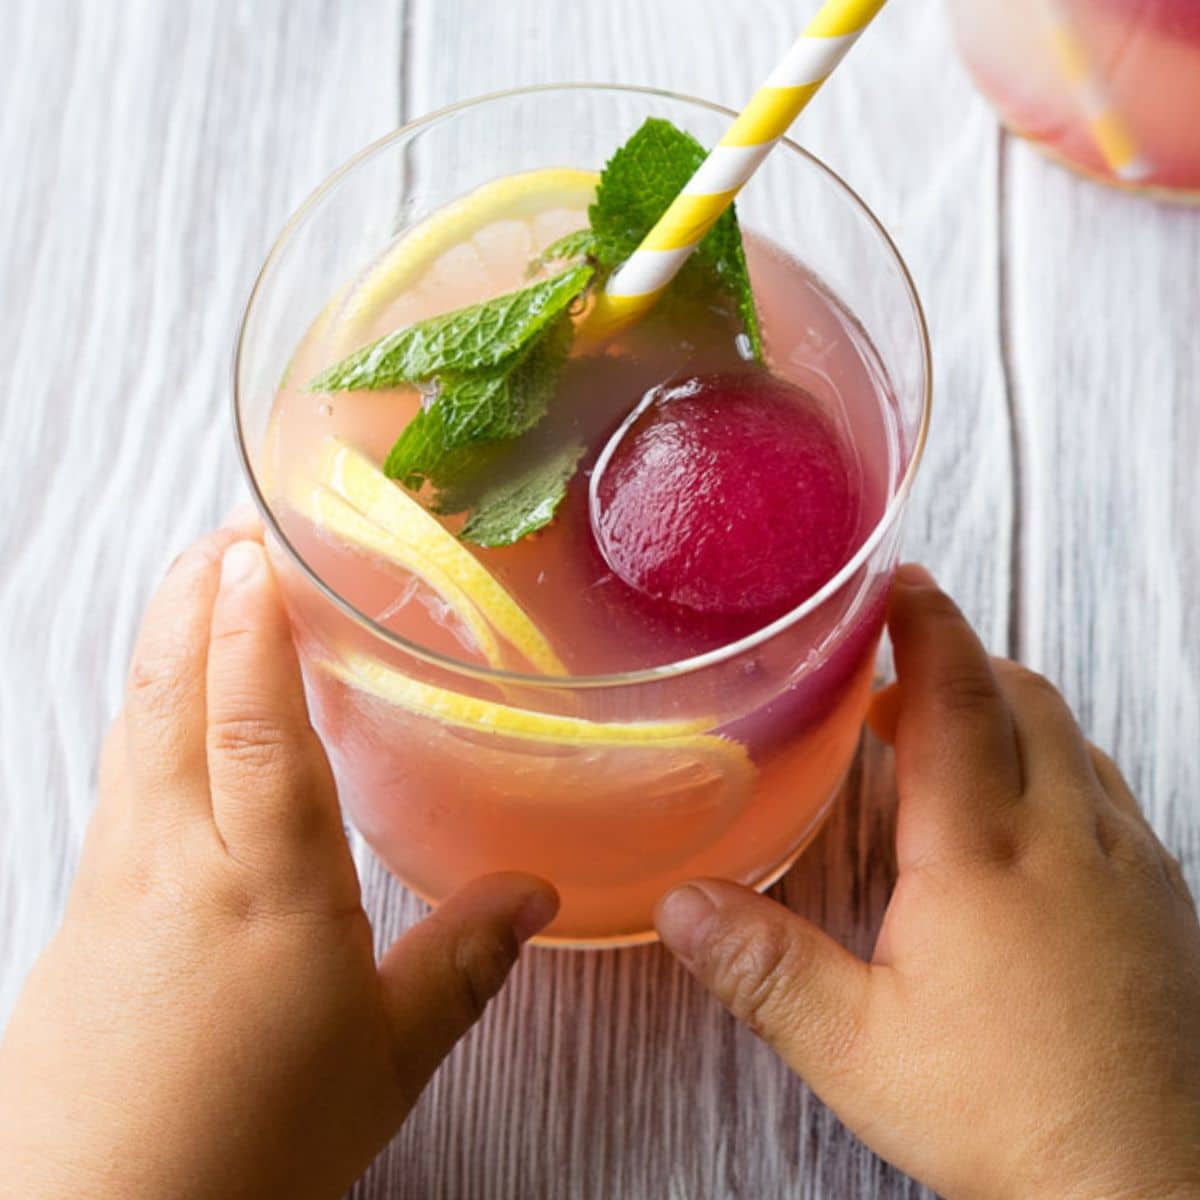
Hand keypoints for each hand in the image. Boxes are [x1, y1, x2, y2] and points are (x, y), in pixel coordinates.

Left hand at [0, 515, 557, 1199]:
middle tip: (220, 536)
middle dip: (189, 601)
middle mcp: (175, 859)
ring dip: (160, 646)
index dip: (252, 626)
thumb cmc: (247, 1146)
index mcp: (263, 881)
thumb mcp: (385, 1054)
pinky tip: (168, 724)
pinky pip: (117, 781)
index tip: (256, 549)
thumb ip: (461, 958)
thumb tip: (531, 893)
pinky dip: (144, 717)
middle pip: (169, 696)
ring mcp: (116, 881)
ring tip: (192, 595)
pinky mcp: (83, 916)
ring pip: (133, 730)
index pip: (252, 721)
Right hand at [656, 565, 1199, 1199]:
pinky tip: (1029, 806)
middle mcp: (1066, 837)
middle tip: (900, 661)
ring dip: (1009, 706)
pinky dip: (1058, 760)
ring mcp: (1128, 865)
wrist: (1149, 1195)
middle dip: (960, 657)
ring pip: (1070, 738)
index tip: (901, 582)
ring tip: (949, 724)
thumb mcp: (857, 1049)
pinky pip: (1109, 790)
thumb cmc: (1011, 1118)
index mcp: (981, 854)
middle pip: (1021, 697)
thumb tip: (683, 904)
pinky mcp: (1162, 901)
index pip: (956, 699)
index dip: (926, 628)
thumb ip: (764, 966)